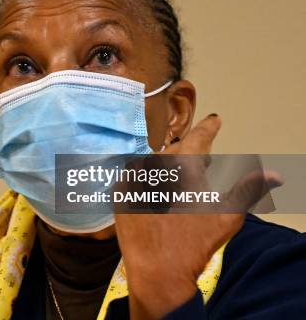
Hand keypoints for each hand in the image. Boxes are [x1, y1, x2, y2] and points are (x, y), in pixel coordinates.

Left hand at [114, 114, 240, 318]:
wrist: (158, 269)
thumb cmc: (194, 244)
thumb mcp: (228, 217)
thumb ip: (249, 189)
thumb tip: (272, 175)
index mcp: (184, 167)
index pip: (198, 138)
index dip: (208, 128)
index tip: (214, 120)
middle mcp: (156, 166)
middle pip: (174, 151)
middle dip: (187, 156)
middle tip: (200, 166)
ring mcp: (133, 177)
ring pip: (153, 163)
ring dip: (165, 169)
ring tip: (175, 187)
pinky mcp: (118, 191)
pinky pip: (133, 176)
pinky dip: (145, 181)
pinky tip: (154, 195)